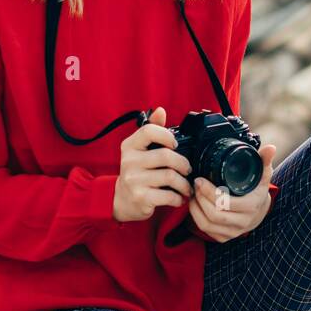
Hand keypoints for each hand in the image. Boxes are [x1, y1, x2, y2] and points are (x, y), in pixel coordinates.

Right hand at [112, 106, 194, 221]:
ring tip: (186, 186)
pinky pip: (168, 195)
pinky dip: (178, 198)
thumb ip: (152, 130)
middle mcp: (129, 161)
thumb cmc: (136, 172)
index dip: (166, 135)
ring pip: (170, 176)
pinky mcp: (140, 197)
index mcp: (129, 146)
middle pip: (166, 156)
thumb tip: (160, 111)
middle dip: (183, 164)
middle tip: (187, 170)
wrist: (122, 200)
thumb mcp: (140, 150)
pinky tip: (179, 197)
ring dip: (184, 183)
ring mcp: (134, 180)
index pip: (149, 131)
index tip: (175, 144)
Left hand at [187, 143, 276, 241]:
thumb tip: (271, 148)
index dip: (210, 192)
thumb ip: (264, 160)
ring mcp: (233, 232)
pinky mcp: (224, 237)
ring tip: (193, 194)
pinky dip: (196, 217)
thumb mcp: (263, 174)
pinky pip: (206, 231)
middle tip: (195, 184)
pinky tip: (194, 205)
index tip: (200, 179)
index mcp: (252, 206)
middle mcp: (243, 222)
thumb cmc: (258, 189)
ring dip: (196, 209)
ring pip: (207, 224)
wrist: (260, 210)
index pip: (227, 203)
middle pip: (215, 215)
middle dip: (201, 199)